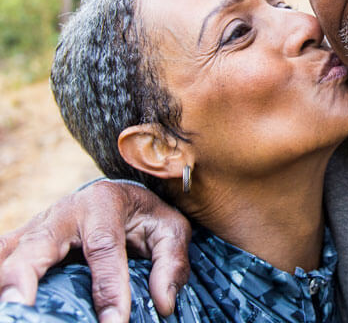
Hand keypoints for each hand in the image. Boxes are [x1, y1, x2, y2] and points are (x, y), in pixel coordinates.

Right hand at [0, 180, 190, 322]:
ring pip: (9, 252)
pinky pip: (1, 258)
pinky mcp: (22, 241)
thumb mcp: (170, 229)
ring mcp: (38, 226)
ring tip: (11, 313)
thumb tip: (163, 304)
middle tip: (20, 310)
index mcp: (104, 203)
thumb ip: (171, 262)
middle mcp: (65, 211)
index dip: (109, 287)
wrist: (119, 195)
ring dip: (6, 282)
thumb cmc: (144, 215)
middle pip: (37, 244)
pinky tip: (7, 304)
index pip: (104, 247)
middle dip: (24, 277)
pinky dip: (1, 282)